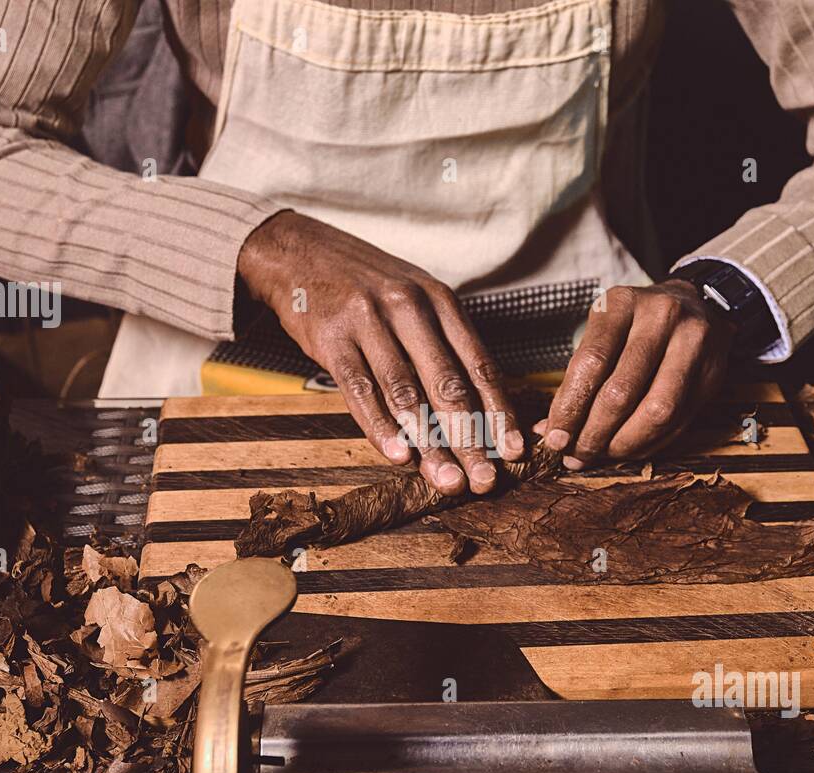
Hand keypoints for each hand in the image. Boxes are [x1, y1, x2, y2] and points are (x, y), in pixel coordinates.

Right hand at [238, 212, 524, 494]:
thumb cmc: (365, 284)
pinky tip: (398, 456)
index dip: (499, 412)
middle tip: (485, 480)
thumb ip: (443, 343)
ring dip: (430, 444)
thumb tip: (477, 406)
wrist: (299, 250)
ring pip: (407, 393)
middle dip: (471, 439)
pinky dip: (381, 427)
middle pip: (449, 383)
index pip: (479, 364)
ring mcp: (369, 322)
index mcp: (440, 301)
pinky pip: (360, 391)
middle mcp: (410, 308)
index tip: (514, 451)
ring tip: (447, 481)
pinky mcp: (332, 338)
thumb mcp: (415, 297)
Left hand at [540, 281, 733, 467]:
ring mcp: (693, 344)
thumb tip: (551, 431)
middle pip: (622, 392)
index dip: (570, 408)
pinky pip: (679, 422)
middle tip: (576, 455)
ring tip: (602, 454)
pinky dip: (649, 444)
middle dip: (594, 433)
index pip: (591, 363)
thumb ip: (578, 377)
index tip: (555, 438)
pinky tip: (628, 448)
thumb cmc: (636, 323)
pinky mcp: (713, 373)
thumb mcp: (603, 330)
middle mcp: (661, 318)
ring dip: (624, 444)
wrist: (696, 303)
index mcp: (623, 304)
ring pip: (657, 412)